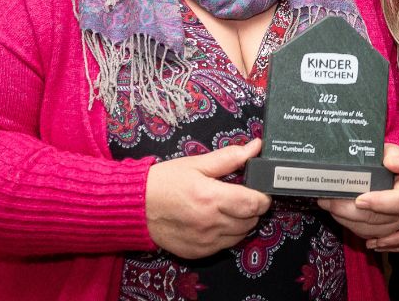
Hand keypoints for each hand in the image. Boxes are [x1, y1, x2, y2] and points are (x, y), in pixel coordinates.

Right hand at [145, 139, 271, 258]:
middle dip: (253, 208)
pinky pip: (226, 246)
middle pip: (251, 221)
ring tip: (229, 207)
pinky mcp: (199, 252)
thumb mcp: (196, 163)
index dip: (263, 197)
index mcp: (212, 198)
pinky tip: (216, 221)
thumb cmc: (164, 182)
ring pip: (241, 235)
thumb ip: (229, 157)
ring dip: (242, 222)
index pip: (254, 204)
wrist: (135, 207)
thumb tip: (255, 147)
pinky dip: (228, 234)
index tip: (260, 189)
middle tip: (243, 195)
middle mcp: (211, 223)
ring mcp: (205, 241)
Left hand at [316, 142, 398, 238]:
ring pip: (367, 229)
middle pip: (376, 219)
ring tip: (326, 202)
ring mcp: (392, 224)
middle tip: (329, 199)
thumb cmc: (391, 162)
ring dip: (344, 217)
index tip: (359, 199)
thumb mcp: (394, 152)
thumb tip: (394, 164)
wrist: (391, 174)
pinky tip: (334, 210)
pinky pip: (362, 232)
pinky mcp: (379, 231)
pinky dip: (346, 222)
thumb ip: (393, 155)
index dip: (379, 203)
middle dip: (349, 210)